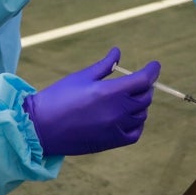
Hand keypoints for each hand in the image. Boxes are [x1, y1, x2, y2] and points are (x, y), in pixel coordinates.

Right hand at [24, 48, 158, 156]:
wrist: (41, 128)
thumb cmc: (59, 97)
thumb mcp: (82, 76)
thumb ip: (104, 65)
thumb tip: (118, 52)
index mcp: (110, 91)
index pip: (143, 80)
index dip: (152, 70)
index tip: (154, 65)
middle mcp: (117, 111)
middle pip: (145, 97)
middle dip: (145, 86)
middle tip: (138, 81)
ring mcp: (116, 128)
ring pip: (141, 114)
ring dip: (140, 104)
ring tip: (129, 98)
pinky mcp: (111, 142)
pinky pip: (135, 133)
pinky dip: (136, 124)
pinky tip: (128, 117)